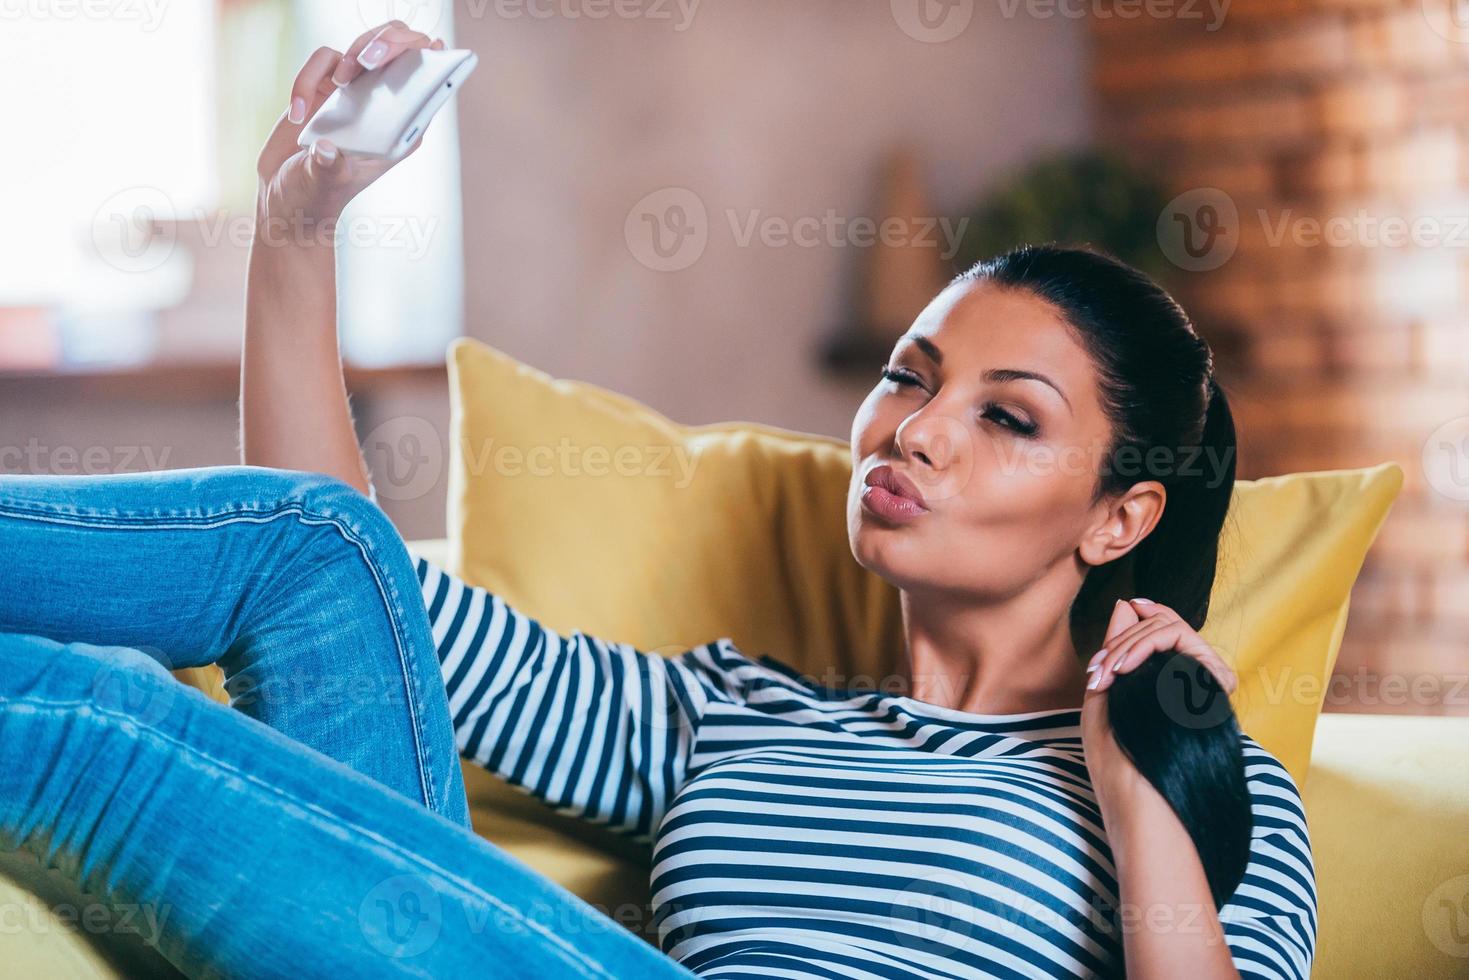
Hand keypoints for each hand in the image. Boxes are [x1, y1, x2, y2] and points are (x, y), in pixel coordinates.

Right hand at [254, 21, 443, 235]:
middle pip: (399, 49)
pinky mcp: (324, 86)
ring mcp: (354, 92)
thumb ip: (329, 167)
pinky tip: (298, 116)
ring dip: (348, 57)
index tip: (430, 48)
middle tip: (367, 58)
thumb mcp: (328, 184)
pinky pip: (323, 61)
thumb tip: (326, 149)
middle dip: (388, 43)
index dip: (432, 60)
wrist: (286, 198)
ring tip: (337, 84)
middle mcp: (382, 104)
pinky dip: (305, 79)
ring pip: (362, 45)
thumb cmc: (318, 196)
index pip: (427, 84)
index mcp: (402, 128)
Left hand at [1080, 598, 1237, 800]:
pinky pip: (1177, 635)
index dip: (1128, 632)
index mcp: (1174, 688)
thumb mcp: (1106, 699)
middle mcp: (1195, 681)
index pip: (1158, 635)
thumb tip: (1126, 604)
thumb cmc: (1120, 765)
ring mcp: (1206, 680)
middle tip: (1097, 672)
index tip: (1101, 661)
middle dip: (1119, 640)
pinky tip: (1121, 671)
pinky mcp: (1213, 679)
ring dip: (1126, 642)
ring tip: (1105, 674)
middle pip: (1161, 625)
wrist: (1143, 806)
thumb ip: (1116, 652)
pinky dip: (1141, 643)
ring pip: (1167, 626)